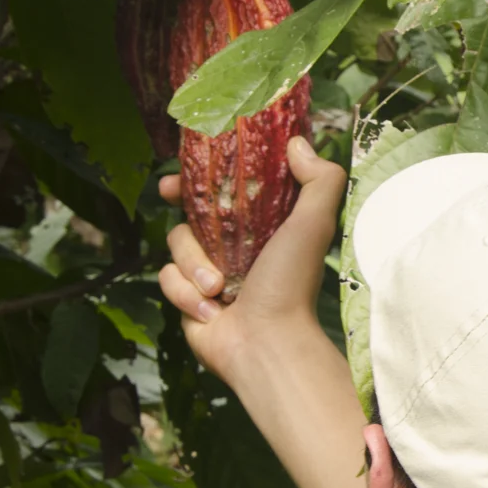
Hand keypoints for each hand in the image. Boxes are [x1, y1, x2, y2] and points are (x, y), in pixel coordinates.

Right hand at [157, 136, 345, 385]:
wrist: (265, 345)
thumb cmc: (291, 284)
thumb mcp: (313, 224)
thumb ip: (319, 181)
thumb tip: (297, 142)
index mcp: (264, 225)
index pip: (229, 187)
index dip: (210, 171)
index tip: (196, 158)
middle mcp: (235, 245)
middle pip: (192, 209)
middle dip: (181, 204)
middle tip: (169, 192)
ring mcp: (210, 271)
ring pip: (176, 243)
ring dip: (193, 264)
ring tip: (218, 288)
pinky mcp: (189, 297)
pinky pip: (168, 279)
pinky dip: (186, 294)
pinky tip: (211, 311)